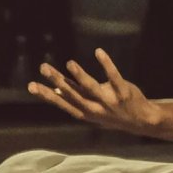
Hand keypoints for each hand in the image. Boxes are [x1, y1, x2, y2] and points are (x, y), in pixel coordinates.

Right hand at [28, 51, 164, 135]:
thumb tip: (56, 91)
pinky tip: (98, 52)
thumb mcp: (91, 111)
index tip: (32, 86)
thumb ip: (75, 99)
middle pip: (73, 94)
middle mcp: (95, 109)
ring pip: (91, 88)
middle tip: (43, 67)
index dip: (47, 95)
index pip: (63, 103)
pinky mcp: (123, 92)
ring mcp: (109, 101)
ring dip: (80, 75)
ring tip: (69, 63)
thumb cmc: (112, 113)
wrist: (140, 121)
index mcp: (85, 112)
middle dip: (58, 81)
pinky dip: (106, 64)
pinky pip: (114, 77)